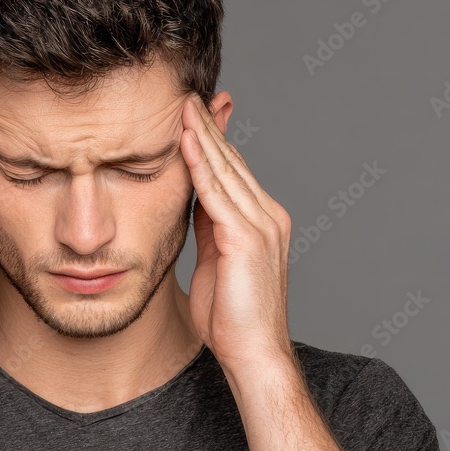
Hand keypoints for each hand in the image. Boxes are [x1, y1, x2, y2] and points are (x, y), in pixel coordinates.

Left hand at [179, 95, 292, 370]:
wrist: (254, 354)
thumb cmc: (232, 318)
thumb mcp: (216, 262)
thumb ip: (210, 228)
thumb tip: (193, 200)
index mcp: (261, 221)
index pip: (233, 170)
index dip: (212, 141)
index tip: (192, 114)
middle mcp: (267, 215)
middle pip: (231, 161)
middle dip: (207, 127)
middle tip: (187, 96)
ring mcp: (261, 224)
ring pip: (225, 169)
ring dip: (201, 135)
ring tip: (182, 106)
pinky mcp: (247, 237)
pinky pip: (216, 191)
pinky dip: (199, 163)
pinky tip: (185, 140)